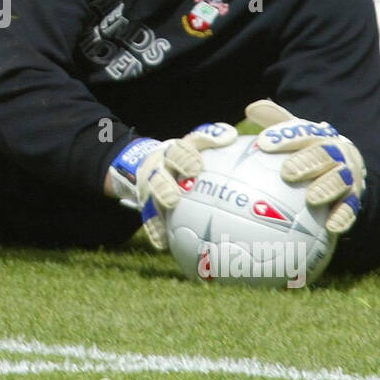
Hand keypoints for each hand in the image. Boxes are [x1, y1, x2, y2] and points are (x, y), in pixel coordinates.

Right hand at [108, 122, 237, 248]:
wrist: (149, 165)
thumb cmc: (185, 156)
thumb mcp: (195, 144)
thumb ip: (211, 139)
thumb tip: (232, 135)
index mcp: (173, 153)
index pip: (178, 150)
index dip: (185, 157)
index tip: (197, 166)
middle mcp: (159, 169)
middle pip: (158, 175)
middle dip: (165, 183)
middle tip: (176, 194)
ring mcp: (150, 188)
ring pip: (151, 196)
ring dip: (159, 201)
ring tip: (169, 207)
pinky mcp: (147, 206)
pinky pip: (149, 220)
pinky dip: (155, 231)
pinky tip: (162, 244)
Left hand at [245, 99, 364, 234]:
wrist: (346, 169)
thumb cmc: (309, 151)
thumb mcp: (295, 134)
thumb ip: (275, 121)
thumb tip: (251, 107)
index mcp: (318, 136)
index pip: (302, 132)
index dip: (284, 136)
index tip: (263, 143)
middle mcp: (336, 153)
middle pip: (322, 154)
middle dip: (307, 162)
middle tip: (287, 172)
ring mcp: (347, 176)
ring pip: (340, 180)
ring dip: (327, 187)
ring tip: (312, 198)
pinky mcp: (354, 199)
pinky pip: (351, 209)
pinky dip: (343, 216)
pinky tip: (331, 226)